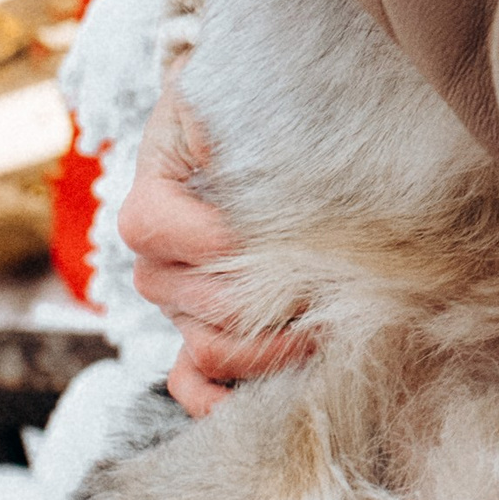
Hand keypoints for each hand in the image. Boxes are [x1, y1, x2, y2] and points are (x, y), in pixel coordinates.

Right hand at [119, 79, 315, 415]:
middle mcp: (158, 265)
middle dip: (285, 296)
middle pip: (212, 304)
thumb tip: (254, 179)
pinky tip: (270, 399)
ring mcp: (179, 307)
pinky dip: (224, 398)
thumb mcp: (230, 101)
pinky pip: (193, 382)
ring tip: (335, 321)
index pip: (178, 237)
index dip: (241, 240)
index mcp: (152, 205)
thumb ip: (238, 131)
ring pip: (214, 349)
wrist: (253, 120)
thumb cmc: (245, 108)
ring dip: (279, 346)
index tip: (305, 230)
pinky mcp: (202, 332)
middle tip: (346, 277)